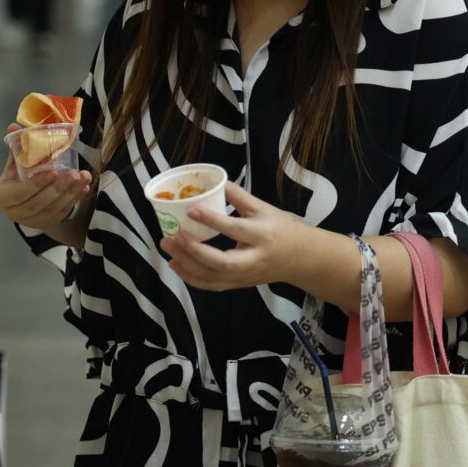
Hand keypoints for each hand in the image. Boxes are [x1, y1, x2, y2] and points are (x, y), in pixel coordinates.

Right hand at [0, 128, 93, 240]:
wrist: (22, 202)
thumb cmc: (17, 179)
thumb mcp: (14, 165)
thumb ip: (17, 148)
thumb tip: (14, 126)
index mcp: (4, 196)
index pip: (20, 193)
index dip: (36, 184)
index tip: (53, 171)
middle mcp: (15, 212)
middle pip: (38, 203)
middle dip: (58, 188)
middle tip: (74, 174)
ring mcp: (32, 220)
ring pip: (53, 209)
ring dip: (70, 193)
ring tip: (83, 177)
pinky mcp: (47, 223)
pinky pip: (62, 212)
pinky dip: (74, 199)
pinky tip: (83, 187)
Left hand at [159, 181, 319, 291]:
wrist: (300, 258)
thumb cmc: (280, 229)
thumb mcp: (264, 208)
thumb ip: (239, 196)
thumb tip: (216, 180)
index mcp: (263, 235)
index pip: (235, 229)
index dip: (212, 220)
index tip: (191, 210)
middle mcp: (254, 259)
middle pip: (222, 262)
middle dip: (194, 251)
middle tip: (173, 236)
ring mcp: (246, 276)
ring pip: (214, 277)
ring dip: (187, 265)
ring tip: (167, 248)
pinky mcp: (239, 284)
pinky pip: (212, 286)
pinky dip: (191, 278)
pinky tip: (175, 264)